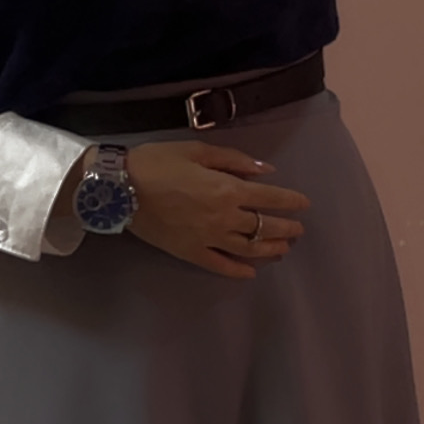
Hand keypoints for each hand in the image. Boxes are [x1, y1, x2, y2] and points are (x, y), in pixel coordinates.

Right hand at [125, 141, 309, 279]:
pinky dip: (238, 271)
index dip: (290, 201)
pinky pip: (220, 266)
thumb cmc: (159, 161)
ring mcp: (207, 238)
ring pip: (248, 249)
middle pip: (264, 227)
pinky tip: (250, 273)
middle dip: (285, 228)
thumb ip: (235, 161)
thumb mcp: (198, 151)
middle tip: (298, 230)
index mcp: (228, 189)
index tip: (303, 204)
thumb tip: (266, 171)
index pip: (270, 197)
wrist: (119, 187)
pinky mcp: (190, 252)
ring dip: (269, 250)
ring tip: (282, 249)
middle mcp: (224, 217)